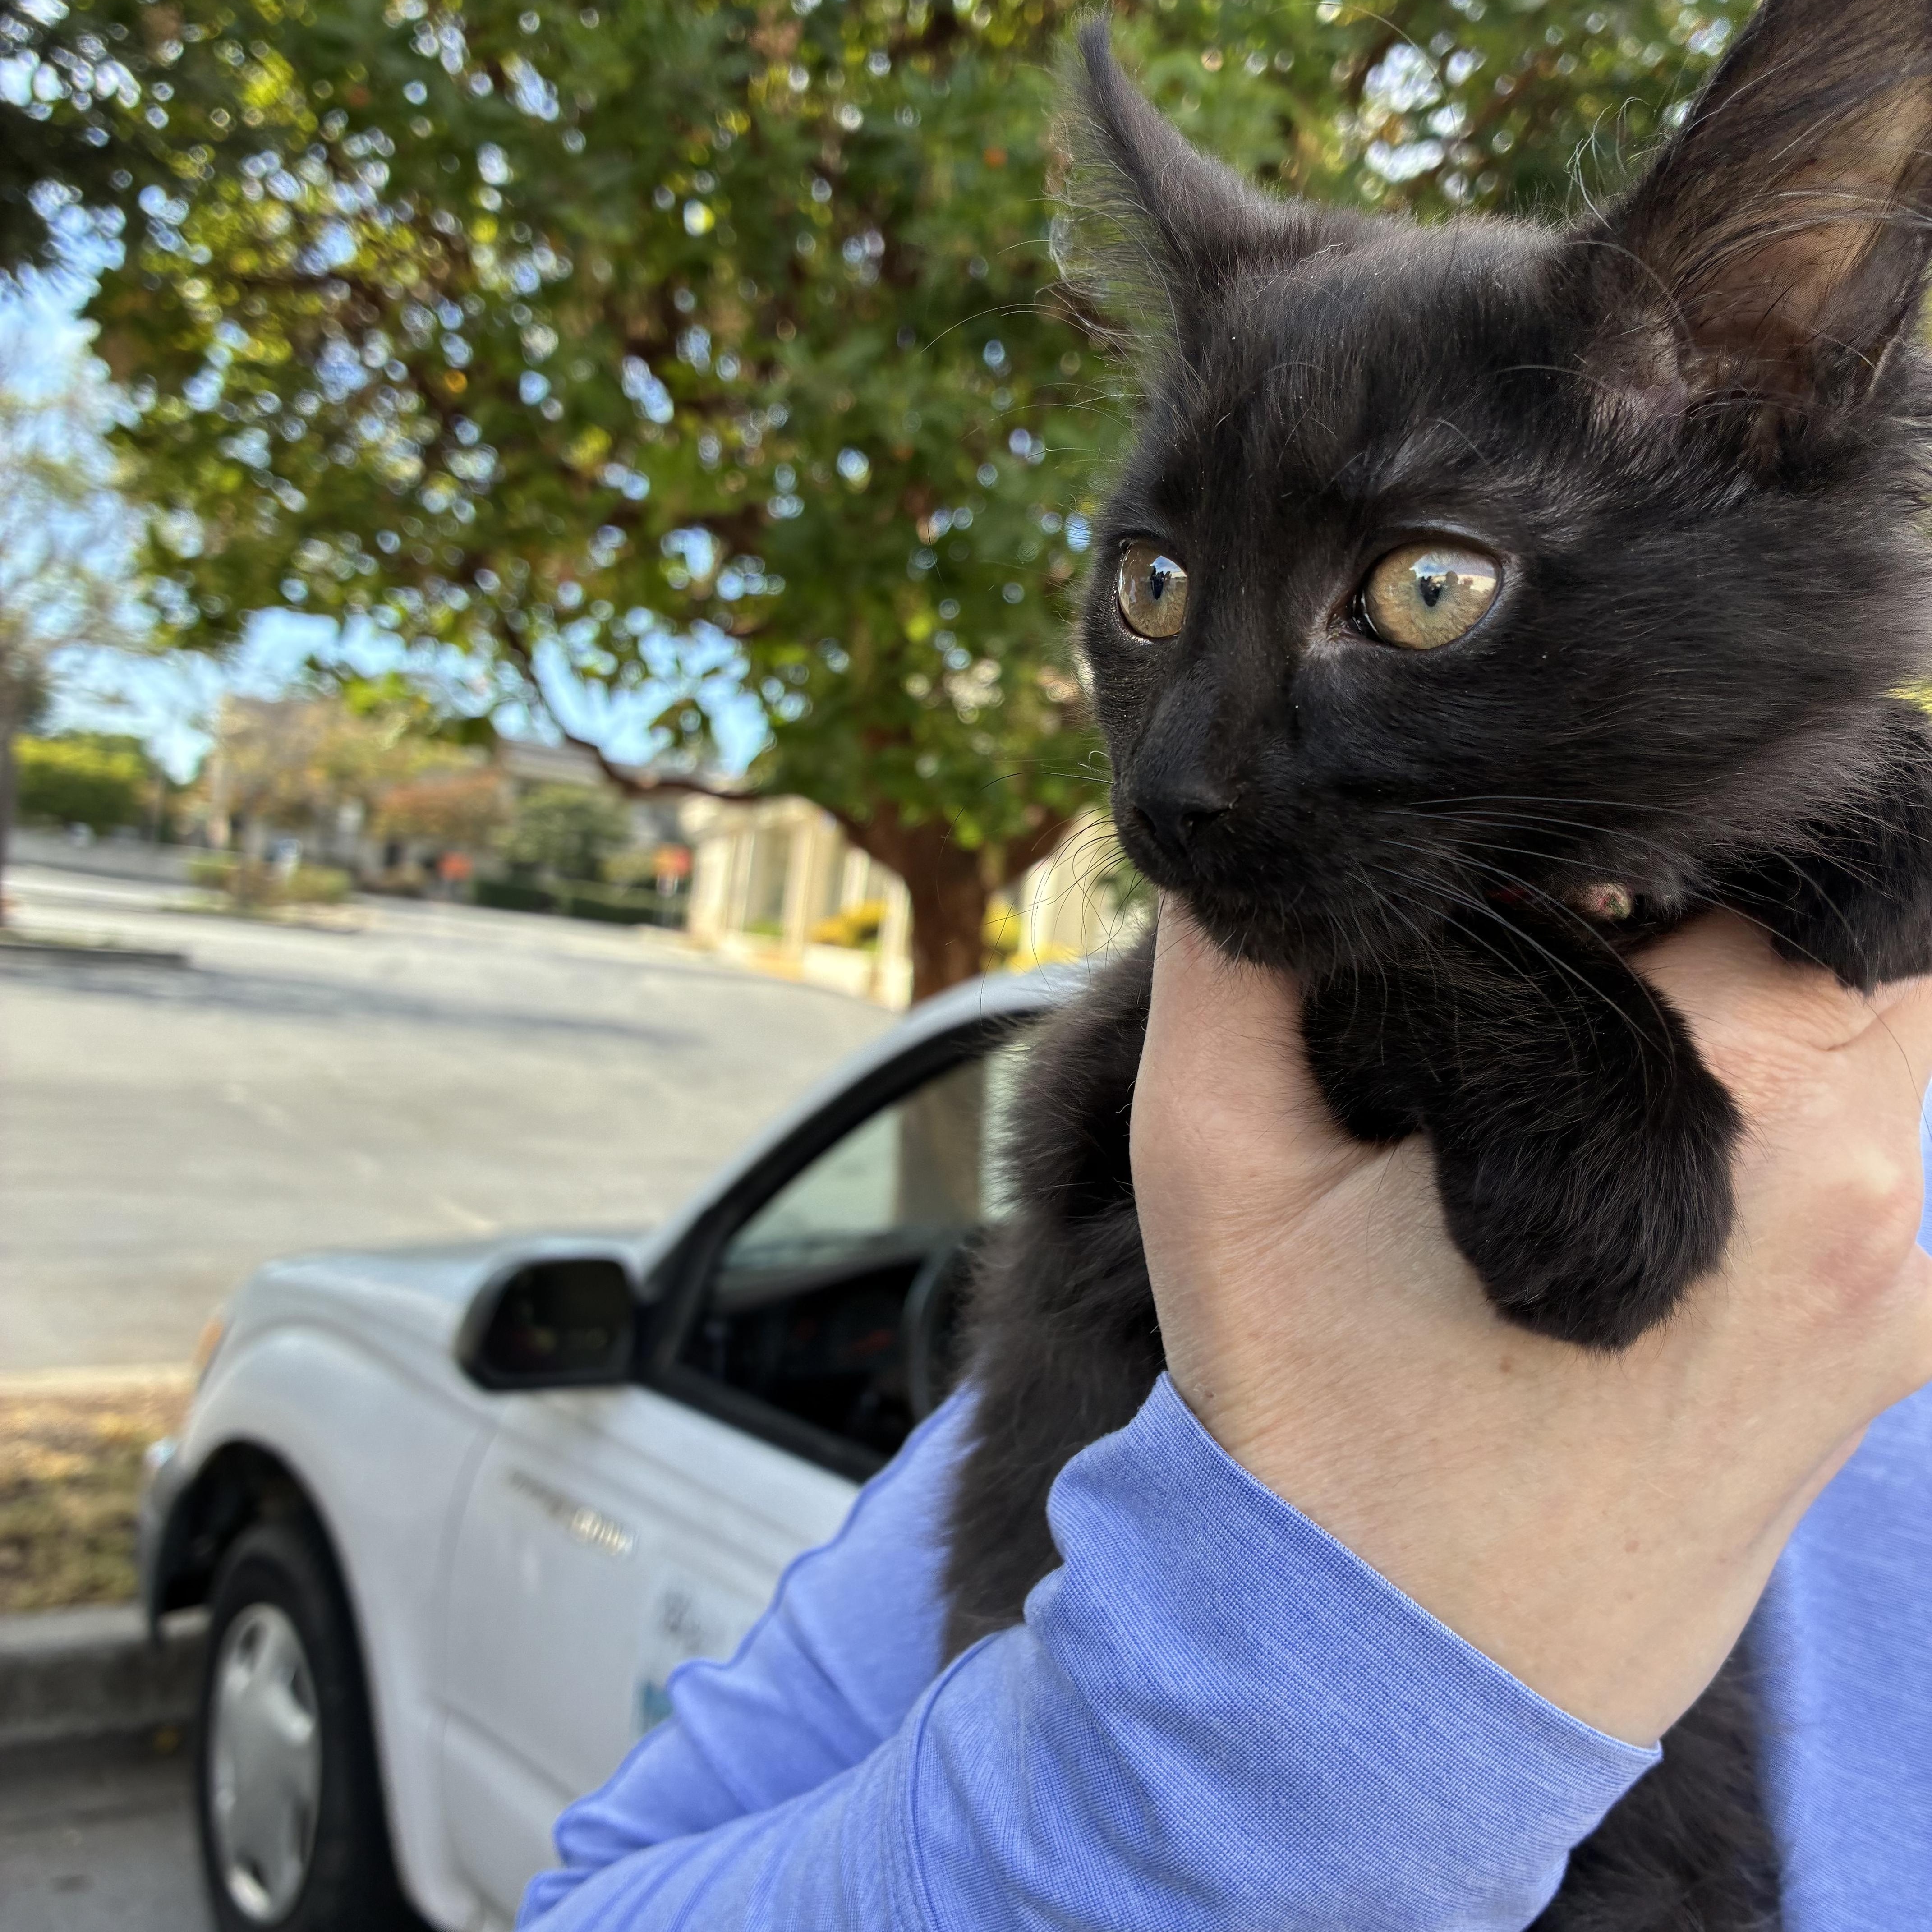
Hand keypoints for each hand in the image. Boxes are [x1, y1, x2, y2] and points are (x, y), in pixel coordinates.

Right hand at [1132, 903, 1931, 1744]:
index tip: (1572, 851)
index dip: (1681, 807)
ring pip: (1885, 1045)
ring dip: (1760, 1007)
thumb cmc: (1306, 1425)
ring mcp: (1902, 1302)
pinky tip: (1641, 1167)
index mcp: (1743, 1124)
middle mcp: (1873, 1203)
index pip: (1797, 842)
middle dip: (1736, 894)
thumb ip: (1235, 964)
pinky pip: (1874, 1168)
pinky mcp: (1885, 1366)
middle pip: (1869, 935)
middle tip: (1585, 929)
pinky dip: (1782, 1120)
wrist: (1383, 1688)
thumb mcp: (1220, 1169)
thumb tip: (1265, 825)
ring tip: (1592, 1059)